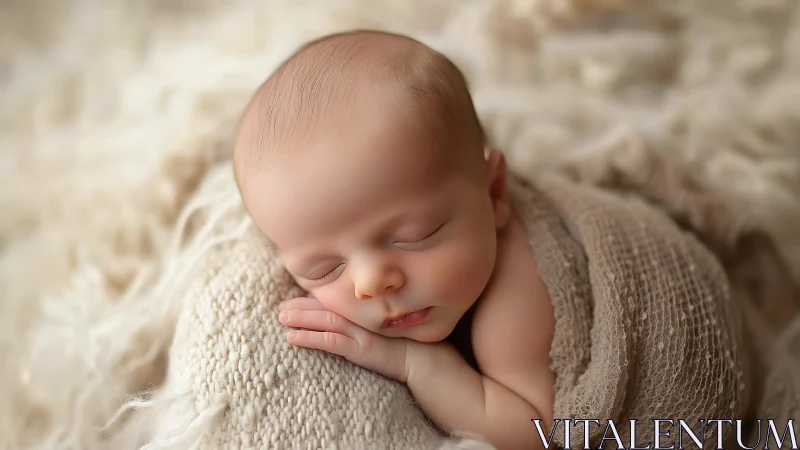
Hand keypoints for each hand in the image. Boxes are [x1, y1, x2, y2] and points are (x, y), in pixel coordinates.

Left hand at [278, 296, 410, 381]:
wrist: (427, 359)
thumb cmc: (410, 345)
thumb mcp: (388, 330)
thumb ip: (372, 322)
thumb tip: (354, 321)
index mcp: (367, 311)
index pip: (337, 301)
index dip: (315, 299)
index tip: (297, 298)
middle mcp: (362, 317)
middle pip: (327, 307)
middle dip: (302, 305)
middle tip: (281, 306)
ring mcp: (360, 332)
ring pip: (324, 320)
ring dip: (301, 317)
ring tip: (281, 317)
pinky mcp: (360, 349)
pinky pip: (329, 341)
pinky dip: (309, 337)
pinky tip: (292, 337)